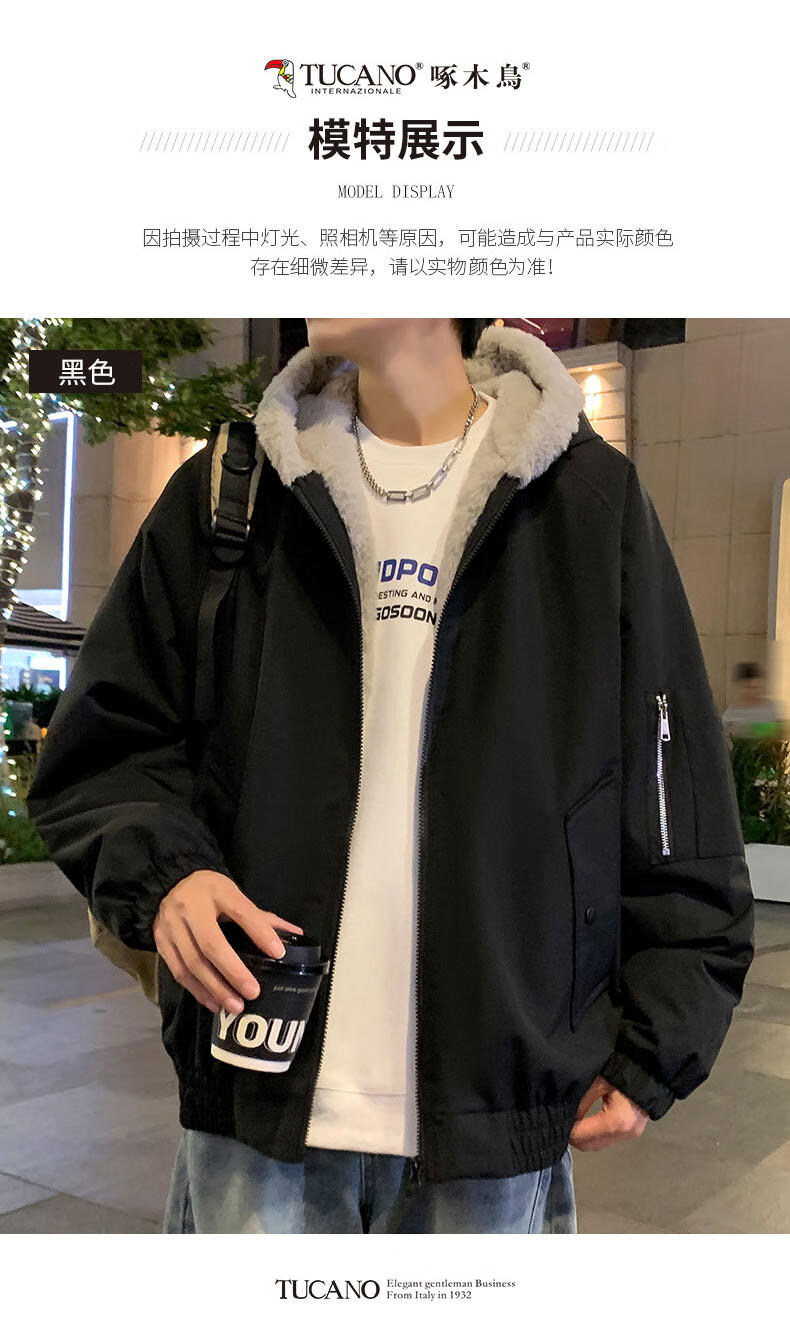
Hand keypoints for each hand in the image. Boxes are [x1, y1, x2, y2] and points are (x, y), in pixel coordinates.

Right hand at [153, 869, 303, 1015]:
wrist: (169, 884)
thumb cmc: (209, 892)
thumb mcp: (233, 894)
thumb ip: (260, 917)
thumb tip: (294, 934)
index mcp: (216, 891)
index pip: (241, 911)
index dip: (260, 932)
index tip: (278, 953)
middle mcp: (190, 908)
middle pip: (211, 943)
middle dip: (233, 971)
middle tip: (253, 992)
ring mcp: (171, 926)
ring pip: (192, 963)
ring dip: (215, 988)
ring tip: (235, 1005)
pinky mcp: (160, 942)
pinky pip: (178, 971)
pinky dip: (197, 990)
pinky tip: (214, 1003)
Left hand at [569, 1075, 648, 1150]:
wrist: (651, 1069)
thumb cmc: (624, 1070)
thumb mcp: (599, 1081)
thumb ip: (582, 1101)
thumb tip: (569, 1116)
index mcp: (615, 1121)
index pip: (582, 1136)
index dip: (567, 1131)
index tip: (556, 1122)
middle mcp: (624, 1133)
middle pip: (590, 1145)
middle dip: (574, 1136)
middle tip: (562, 1122)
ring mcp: (630, 1135)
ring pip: (599, 1144)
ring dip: (585, 1137)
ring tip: (573, 1121)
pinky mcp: (633, 1132)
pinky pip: (609, 1139)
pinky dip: (596, 1134)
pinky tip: (587, 1122)